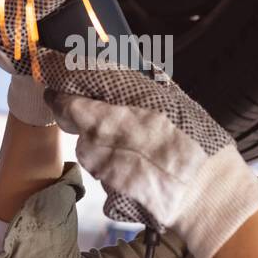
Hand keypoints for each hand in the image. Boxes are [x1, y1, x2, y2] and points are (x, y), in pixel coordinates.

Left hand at [37, 50, 257, 257]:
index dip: (55, 68)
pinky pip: (100, 174)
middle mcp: (111, 127)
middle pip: (70, 113)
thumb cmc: (203, 145)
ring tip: (132, 149)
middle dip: (74, 110)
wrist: (213, 195)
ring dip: (97, 144)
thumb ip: (152, 85)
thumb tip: (137, 69)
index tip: (44, 62)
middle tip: (97, 112)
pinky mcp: (107, 191)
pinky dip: (113, 171)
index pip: (76, 76)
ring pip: (86, 147)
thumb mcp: (180, 103)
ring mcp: (106, 162)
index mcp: (130, 98)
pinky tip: (138, 172)